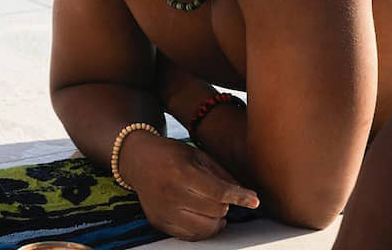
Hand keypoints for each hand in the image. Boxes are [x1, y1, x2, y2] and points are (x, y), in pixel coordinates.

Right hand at [119, 132, 258, 240]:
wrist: (138, 160)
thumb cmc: (171, 155)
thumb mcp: (198, 155)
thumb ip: (222, 174)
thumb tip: (246, 194)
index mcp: (182, 172)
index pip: (218, 191)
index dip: (239, 197)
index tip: (254, 201)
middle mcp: (170, 193)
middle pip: (214, 210)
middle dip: (225, 204)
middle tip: (221, 195)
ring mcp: (163, 211)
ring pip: (204, 228)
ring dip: (216, 219)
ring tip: (215, 208)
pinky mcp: (158, 223)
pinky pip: (189, 236)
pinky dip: (202, 229)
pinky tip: (203, 216)